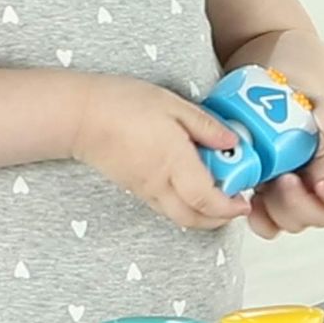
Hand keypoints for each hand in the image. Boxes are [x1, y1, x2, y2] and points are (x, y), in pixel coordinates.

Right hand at [71, 74, 250, 229]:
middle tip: (236, 202)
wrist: (79, 116)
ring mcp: (145, 189)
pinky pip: (165, 206)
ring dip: (203, 213)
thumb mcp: (173, 104)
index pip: (208, 199)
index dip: (230, 207)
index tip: (244, 200)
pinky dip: (184, 204)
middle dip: (220, 218)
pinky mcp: (134, 188)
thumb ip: (205, 125)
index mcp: (174, 162)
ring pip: (179, 215)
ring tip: (217, 190)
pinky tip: (191, 183)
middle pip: (195, 218)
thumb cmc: (123, 104)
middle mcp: (160, 183)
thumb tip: (233, 141)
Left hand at [247, 97, 323, 239]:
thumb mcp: (318, 106)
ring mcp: (294, 197)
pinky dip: (258, 217)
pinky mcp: (269, 203)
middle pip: (322, 216)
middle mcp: (320, 187)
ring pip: (294, 223)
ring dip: (277, 207)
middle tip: (285, 178)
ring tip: (268, 180)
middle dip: (299, 202)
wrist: (265, 104)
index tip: (321, 182)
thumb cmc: (296, 107)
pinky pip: (267, 226)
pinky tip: (254, 196)